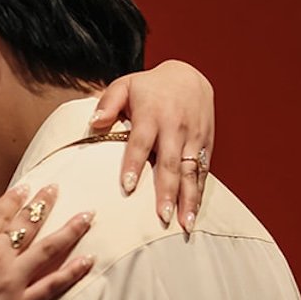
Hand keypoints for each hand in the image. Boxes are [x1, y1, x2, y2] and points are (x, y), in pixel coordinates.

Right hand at [0, 184, 92, 299]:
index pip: (0, 212)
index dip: (15, 197)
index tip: (27, 187)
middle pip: (28, 223)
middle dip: (44, 203)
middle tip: (57, 188)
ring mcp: (12, 281)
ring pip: (49, 248)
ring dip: (70, 229)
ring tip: (87, 216)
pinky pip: (52, 285)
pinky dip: (72, 272)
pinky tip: (88, 260)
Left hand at [90, 59, 214, 230]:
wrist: (190, 75)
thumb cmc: (150, 86)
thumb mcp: (125, 84)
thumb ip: (108, 103)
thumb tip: (94, 123)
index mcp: (151, 114)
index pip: (140, 142)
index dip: (134, 164)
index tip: (127, 187)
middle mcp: (174, 127)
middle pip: (169, 163)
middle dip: (167, 191)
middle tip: (162, 216)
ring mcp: (192, 137)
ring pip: (190, 172)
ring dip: (188, 199)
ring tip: (184, 224)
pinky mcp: (206, 144)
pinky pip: (203, 172)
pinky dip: (199, 194)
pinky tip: (194, 214)